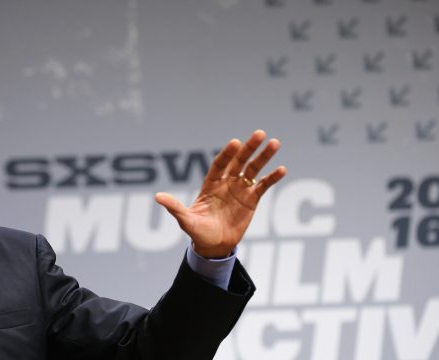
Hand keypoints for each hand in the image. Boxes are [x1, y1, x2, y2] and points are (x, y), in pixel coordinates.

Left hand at [155, 130, 285, 257]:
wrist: (214, 246)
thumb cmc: (198, 232)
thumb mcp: (186, 220)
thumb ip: (175, 208)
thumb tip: (157, 197)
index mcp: (210, 184)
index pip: (219, 164)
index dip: (227, 154)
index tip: (235, 143)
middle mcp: (226, 183)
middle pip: (239, 161)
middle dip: (249, 148)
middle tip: (260, 134)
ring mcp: (240, 190)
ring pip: (253, 169)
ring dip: (263, 157)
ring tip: (275, 143)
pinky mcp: (252, 200)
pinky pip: (262, 186)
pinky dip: (271, 178)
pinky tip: (282, 169)